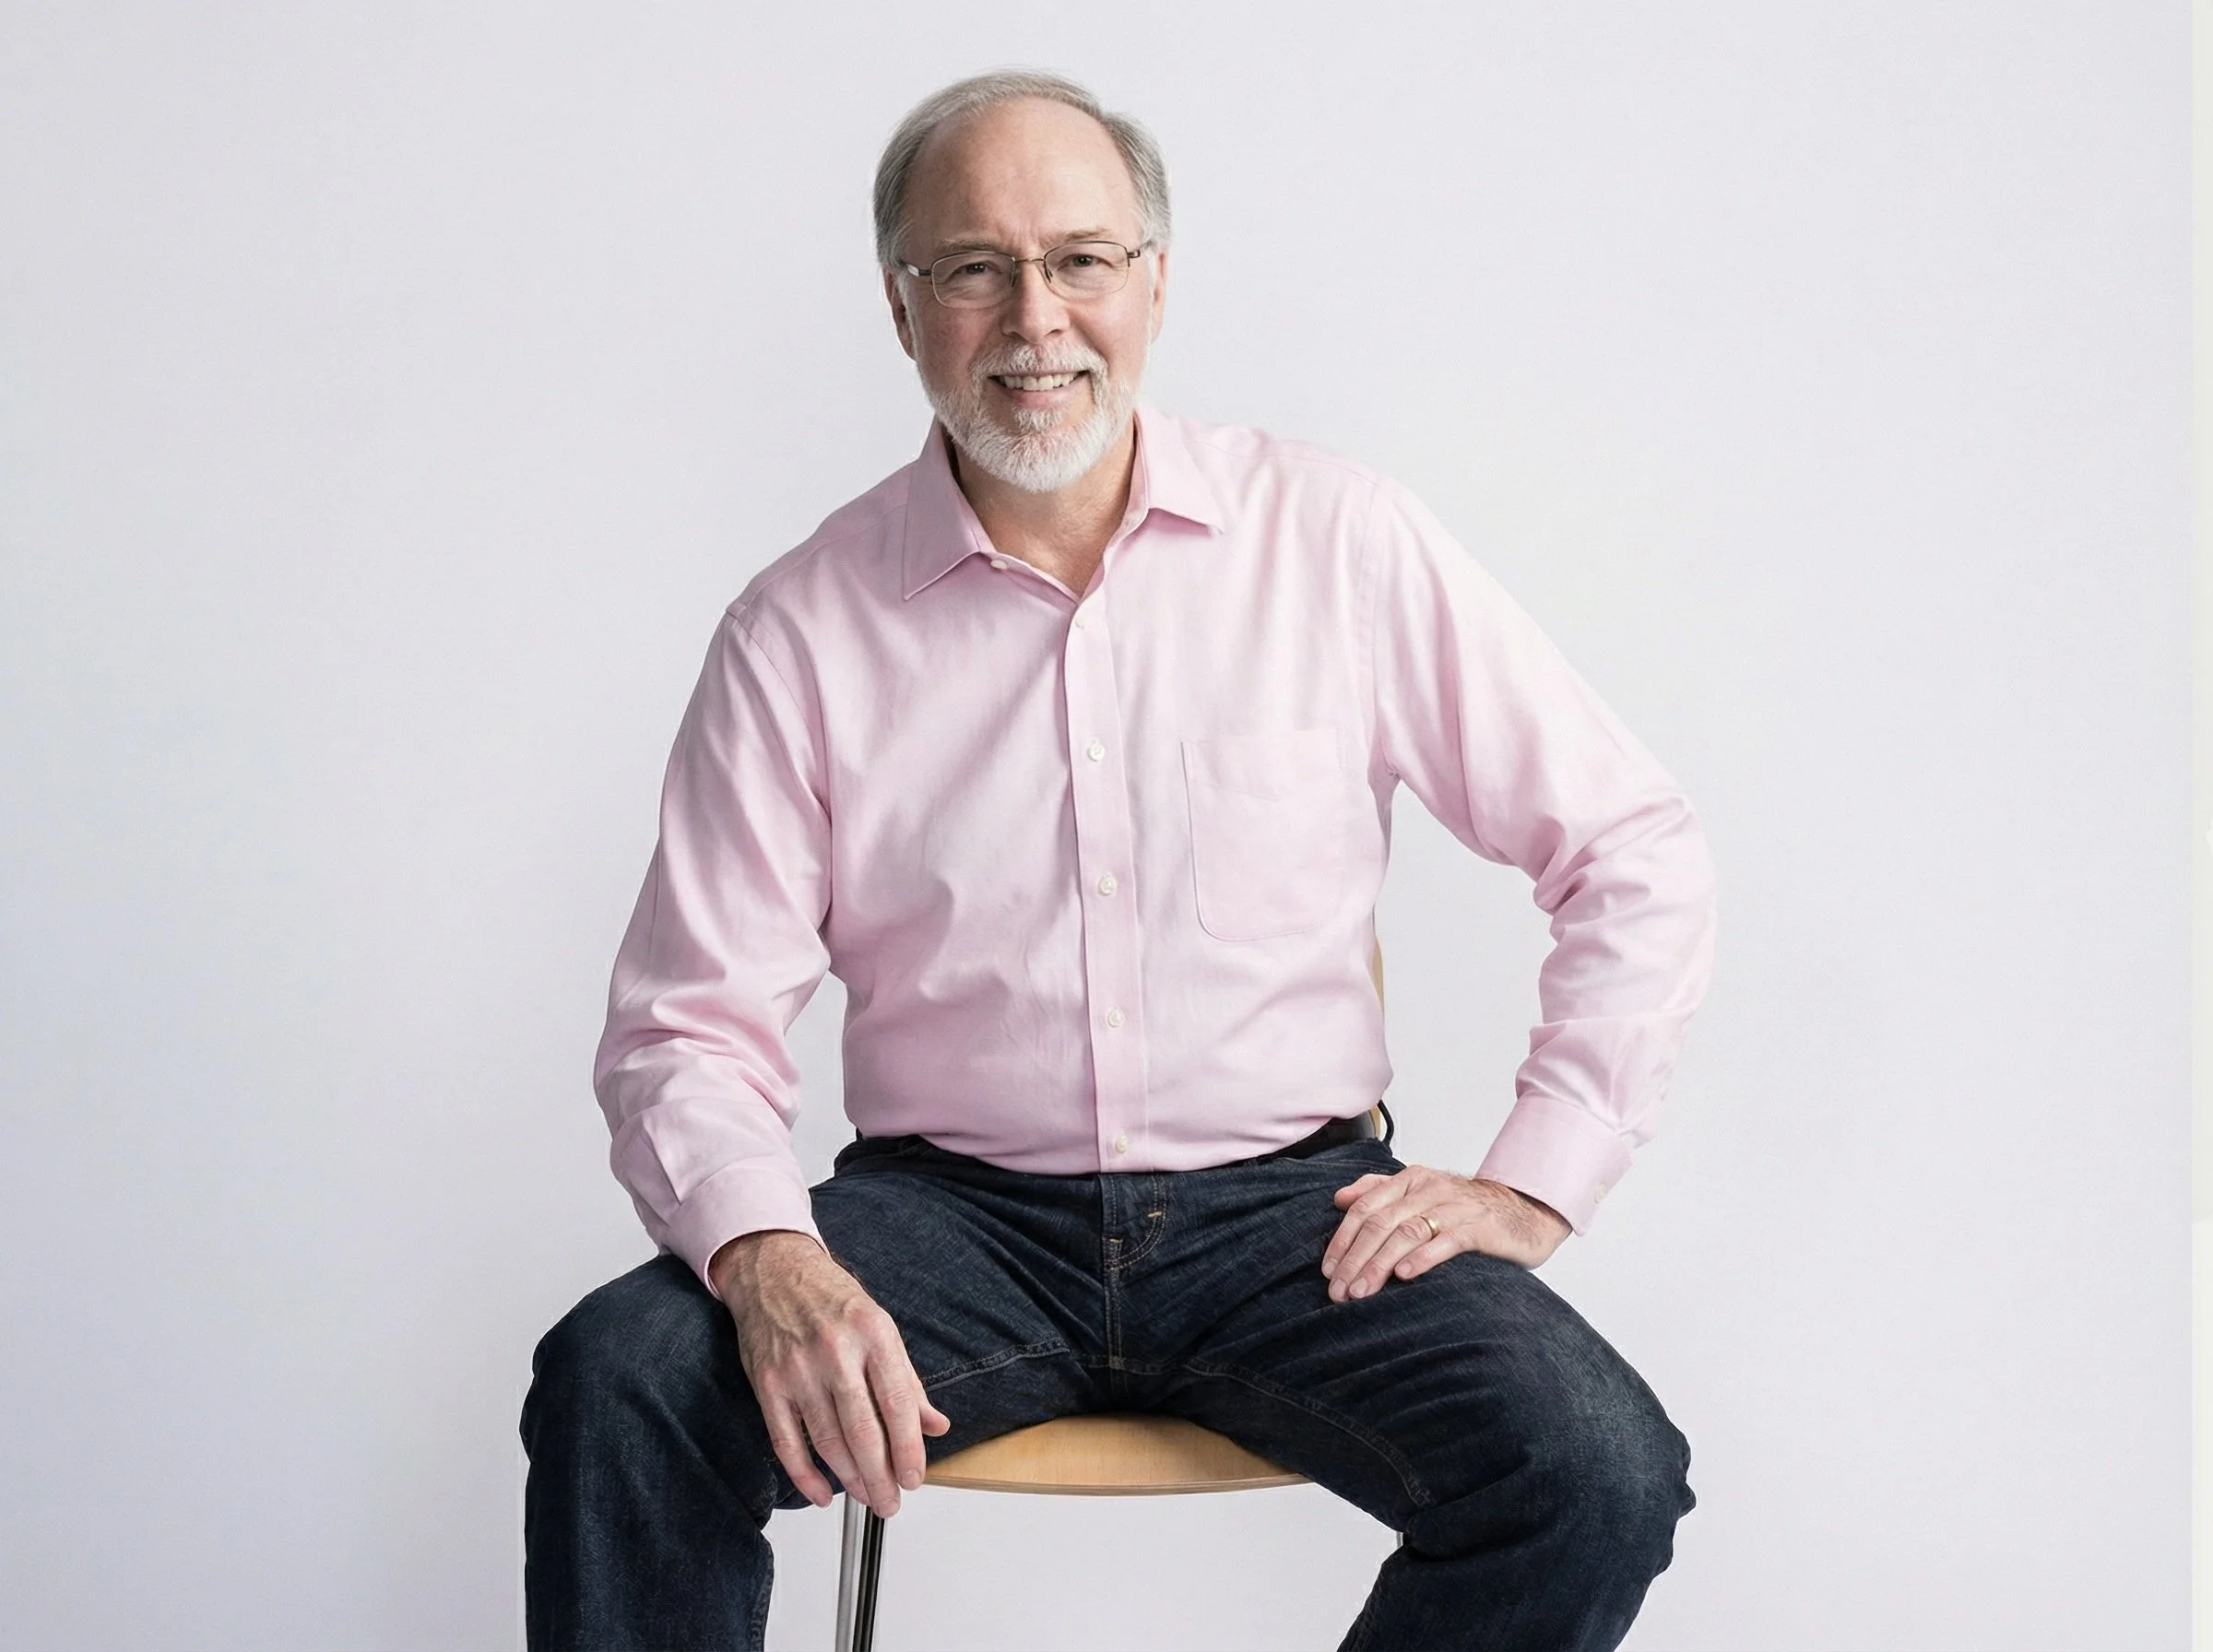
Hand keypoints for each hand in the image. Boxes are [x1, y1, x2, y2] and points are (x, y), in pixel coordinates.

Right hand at [710, 1230, 950, 1517]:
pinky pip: (786, 1442)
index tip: (915, 1478)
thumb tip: (935, 1425)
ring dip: (850, 1479)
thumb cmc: (830, 1298)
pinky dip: (804, 1475)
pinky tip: (822, 1493)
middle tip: (891, 1502)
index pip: (898, 1403)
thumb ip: (907, 1380)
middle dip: (881, 1477)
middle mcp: (836, 1351)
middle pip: (863, 1431)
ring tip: (867, 1497)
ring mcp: (798, 1369)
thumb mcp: (880, 1326)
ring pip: (827, 1441)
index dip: (909, 1449)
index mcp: (873, 1333)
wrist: (773, 1269)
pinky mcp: (768, 1383)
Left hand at [1323, 1166, 1569, 1299]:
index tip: (1328, 1270)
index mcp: (1410, 1180)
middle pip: (1380, 1223)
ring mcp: (1454, 1207)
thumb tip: (1340, 1199)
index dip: (1343, 1240)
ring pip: (1406, 1233)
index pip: (1365, 1208)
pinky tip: (1404, 1275)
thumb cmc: (1465, 1210)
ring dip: (1379, 1265)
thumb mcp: (1420, 1194)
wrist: (1524, 1211)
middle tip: (1338, 1291)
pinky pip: (1446, 1241)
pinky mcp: (1478, 1228)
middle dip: (1355, 1259)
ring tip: (1361, 1292)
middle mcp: (1428, 1190)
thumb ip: (1379, 1191)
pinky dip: (1422, 1257)